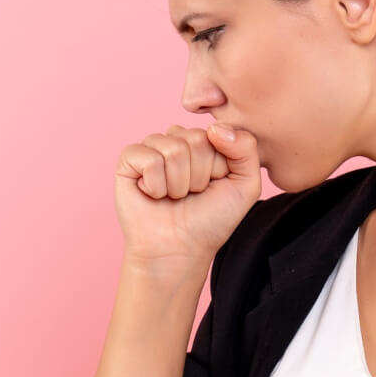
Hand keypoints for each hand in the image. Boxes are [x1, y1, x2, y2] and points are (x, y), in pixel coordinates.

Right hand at [114, 123, 261, 269]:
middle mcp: (177, 139)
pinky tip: (153, 195)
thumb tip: (216, 126)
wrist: (180, 250)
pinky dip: (156, 186)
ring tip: (173, 197)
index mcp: (205, 141)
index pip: (218, 135)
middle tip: (190, 195)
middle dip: (198, 177)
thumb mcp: (245, 185)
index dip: (219, 169)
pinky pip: (149, 160)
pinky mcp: (129, 159)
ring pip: (173, 150)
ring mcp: (152, 147)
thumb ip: (246, 148)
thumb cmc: (211, 220)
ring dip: (178, 184)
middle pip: (196, 140)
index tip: (212, 187)